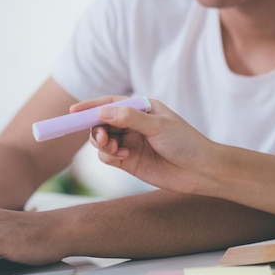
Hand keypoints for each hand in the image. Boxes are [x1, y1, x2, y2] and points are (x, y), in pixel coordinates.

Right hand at [76, 96, 215, 194]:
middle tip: (101, 137)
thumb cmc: (186, 143)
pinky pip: (107, 156)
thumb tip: (103, 112)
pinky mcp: (129, 161)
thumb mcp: (158, 126)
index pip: (110, 103)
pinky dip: (108, 155)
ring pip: (102, 139)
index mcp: (142, 108)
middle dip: (96, 128)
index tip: (73, 111)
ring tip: (113, 148)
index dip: (91, 106)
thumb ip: (130, 119)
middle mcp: (133, 124)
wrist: (201, 171)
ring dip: (101, 142)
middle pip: (101, 122)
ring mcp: (130, 142)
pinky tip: (122, 156)